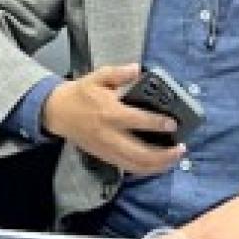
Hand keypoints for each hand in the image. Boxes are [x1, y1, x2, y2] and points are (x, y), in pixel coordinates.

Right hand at [41, 63, 185, 174]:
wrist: (58, 112)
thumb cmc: (80, 94)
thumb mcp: (98, 77)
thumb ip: (119, 73)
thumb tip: (137, 69)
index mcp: (110, 113)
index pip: (138, 121)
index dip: (158, 124)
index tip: (173, 124)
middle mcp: (110, 135)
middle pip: (141, 153)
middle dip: (164, 155)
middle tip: (181, 149)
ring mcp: (108, 149)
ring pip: (136, 165)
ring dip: (158, 166)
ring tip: (174, 158)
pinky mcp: (105, 157)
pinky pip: (128, 168)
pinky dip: (145, 169)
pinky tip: (158, 164)